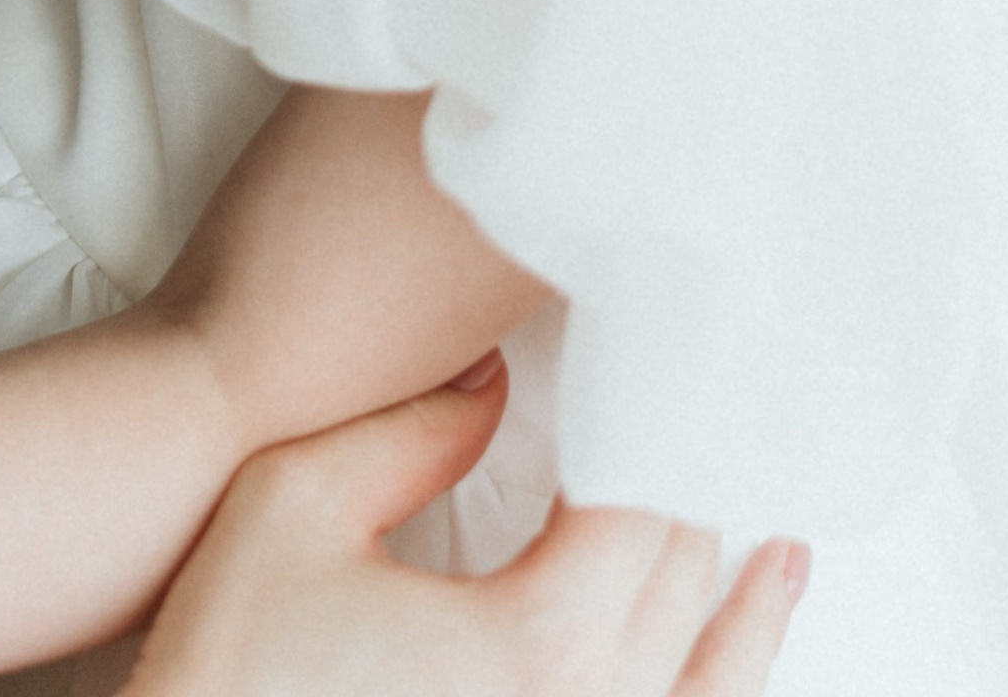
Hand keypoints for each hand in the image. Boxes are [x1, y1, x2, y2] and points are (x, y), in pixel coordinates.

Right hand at [129, 361, 806, 696]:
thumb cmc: (225, 664)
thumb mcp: (296, 504)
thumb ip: (413, 429)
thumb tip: (498, 382)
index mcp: (534, 643)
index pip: (646, 504)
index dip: (666, 413)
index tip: (683, 345)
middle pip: (682, 592)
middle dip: (707, 493)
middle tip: (732, 413)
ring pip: (702, 694)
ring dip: (747, 618)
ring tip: (782, 555)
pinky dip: (706, 692)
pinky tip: (715, 666)